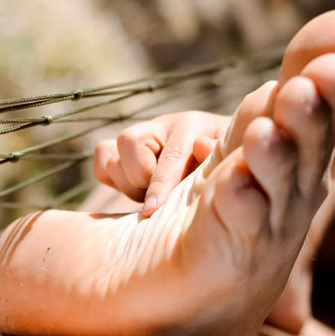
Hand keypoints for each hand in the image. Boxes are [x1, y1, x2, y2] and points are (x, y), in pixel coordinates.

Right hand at [93, 111, 227, 215]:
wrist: (221, 169)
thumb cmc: (228, 173)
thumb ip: (220, 157)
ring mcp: (141, 133)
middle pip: (130, 143)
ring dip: (126, 182)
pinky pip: (102, 157)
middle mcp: (163, 125)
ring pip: (110, 151)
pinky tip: (135, 188)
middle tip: (160, 201)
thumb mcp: (232, 166)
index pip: (168, 154)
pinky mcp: (122, 147)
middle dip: (141, 180)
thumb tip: (201, 145)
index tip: (151, 210)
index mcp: (193, 126)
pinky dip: (112, 177)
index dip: (159, 184)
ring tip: (150, 195)